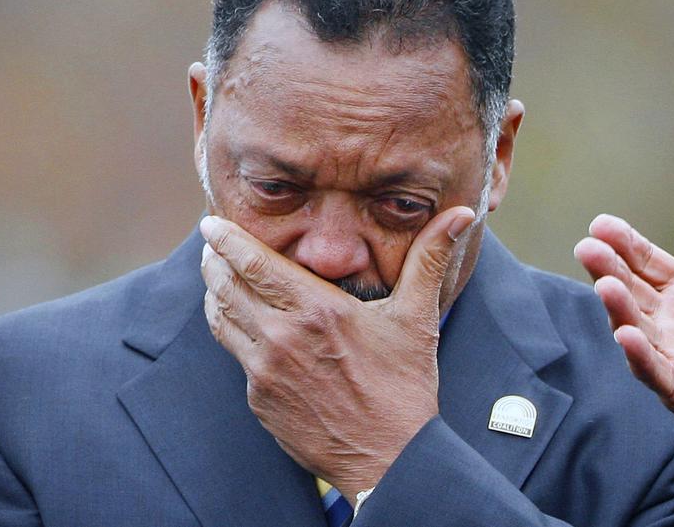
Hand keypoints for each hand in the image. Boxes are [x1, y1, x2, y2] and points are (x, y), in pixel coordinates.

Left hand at [199, 207, 474, 499]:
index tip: (212, 224)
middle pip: (225, 285)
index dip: (226, 239)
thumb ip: (429, 258)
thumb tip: (462, 214)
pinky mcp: (259, 399)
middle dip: (214, 260)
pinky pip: (237, 356)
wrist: (389, 459)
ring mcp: (265, 371)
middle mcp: (281, 336)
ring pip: (221, 319)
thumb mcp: (417, 316)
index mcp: (316, 308)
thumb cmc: (404, 386)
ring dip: (214, 294)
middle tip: (211, 245)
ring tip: (217, 277)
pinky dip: (234, 332)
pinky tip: (242, 324)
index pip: (253, 262)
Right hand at [575, 189, 673, 525]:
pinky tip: (626, 336)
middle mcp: (668, 320)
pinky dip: (638, 355)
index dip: (624, 242)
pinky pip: (654, 370)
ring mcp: (669, 354)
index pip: (646, 260)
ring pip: (633, 326)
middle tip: (588, 248)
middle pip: (630, 288)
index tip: (601, 224)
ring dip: (617, 308)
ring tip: (605, 286)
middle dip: (607, 268)